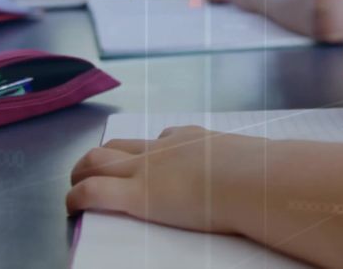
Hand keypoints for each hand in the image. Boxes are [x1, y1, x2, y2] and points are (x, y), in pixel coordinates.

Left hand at [67, 126, 265, 233]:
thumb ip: (252, 163)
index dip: (151, 148)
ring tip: (74, 184)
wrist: (254, 178)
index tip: (151, 157)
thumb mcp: (257, 160)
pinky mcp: (137, 195)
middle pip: (121, 144)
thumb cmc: (263, 172)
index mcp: (194, 140)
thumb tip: (272, 169)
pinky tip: (70, 205)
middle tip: (93, 168)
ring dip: (81, 170)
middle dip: (103, 155)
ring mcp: (147, 169)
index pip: (165, 137)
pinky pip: (93, 191)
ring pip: (99, 159)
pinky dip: (76, 197)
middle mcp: (164, 148)